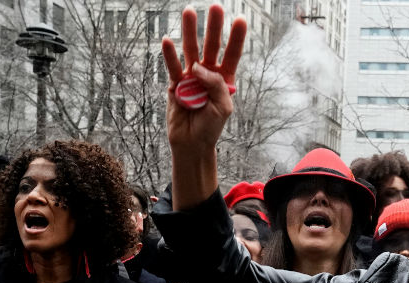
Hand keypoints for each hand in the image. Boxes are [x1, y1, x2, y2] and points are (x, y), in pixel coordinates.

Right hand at [161, 5, 245, 209]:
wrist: (192, 143)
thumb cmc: (211, 127)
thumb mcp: (223, 108)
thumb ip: (216, 85)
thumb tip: (199, 67)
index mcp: (225, 79)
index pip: (232, 54)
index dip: (236, 38)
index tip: (240, 19)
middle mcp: (208, 74)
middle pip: (211, 46)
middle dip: (213, 27)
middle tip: (215, 7)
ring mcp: (190, 77)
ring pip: (190, 50)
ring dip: (189, 31)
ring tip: (189, 11)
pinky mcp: (175, 84)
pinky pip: (172, 67)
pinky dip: (169, 55)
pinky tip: (168, 41)